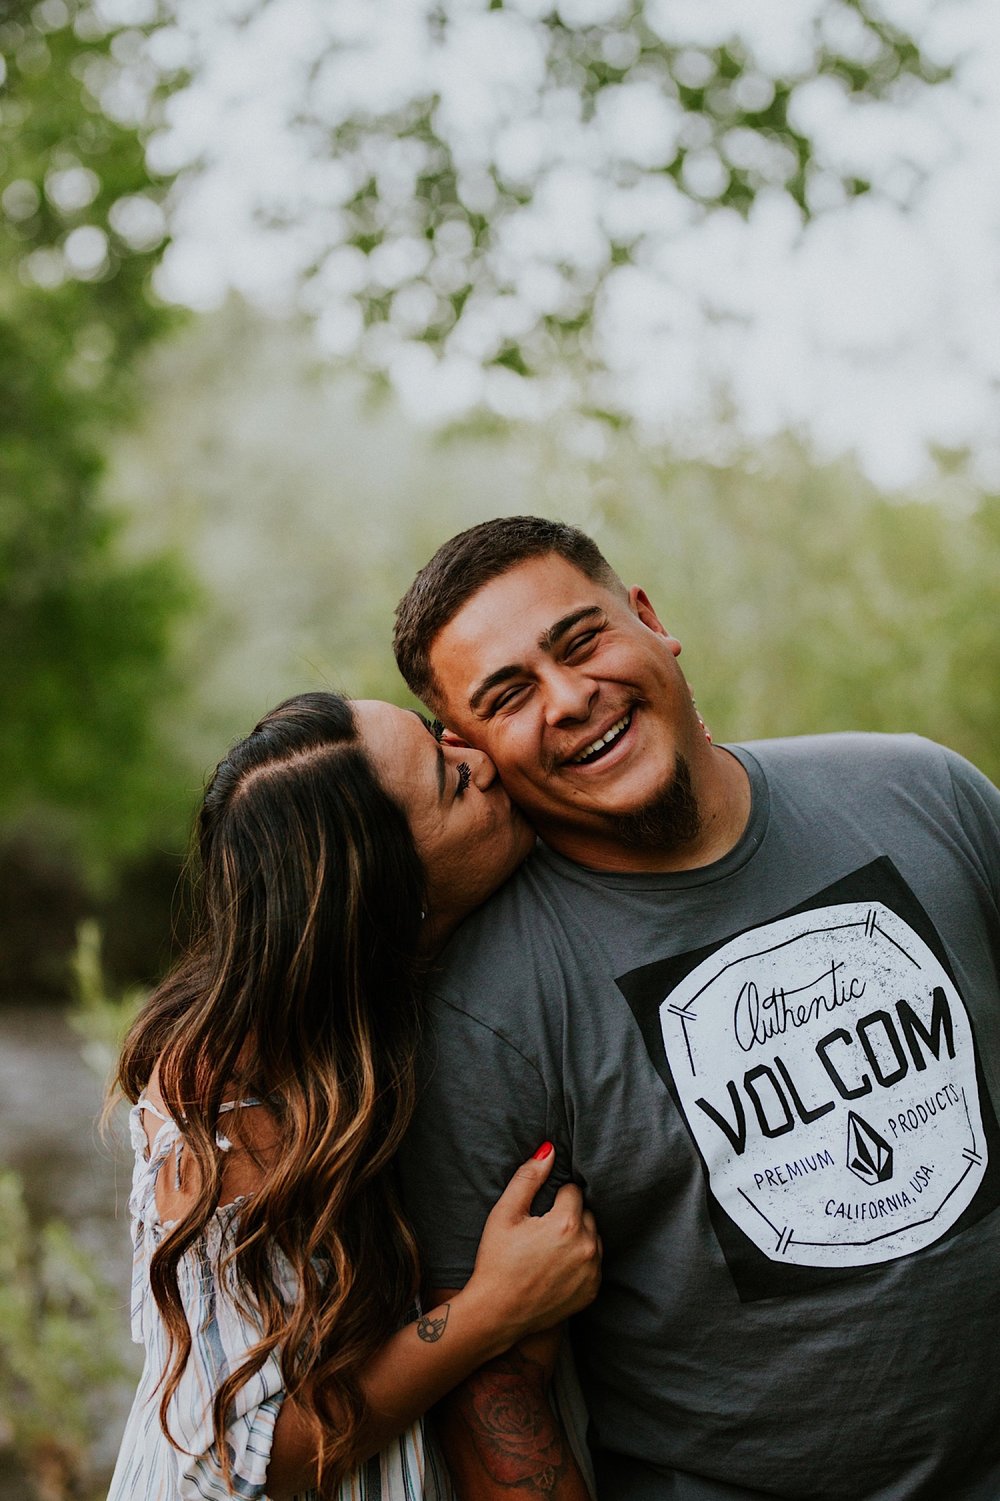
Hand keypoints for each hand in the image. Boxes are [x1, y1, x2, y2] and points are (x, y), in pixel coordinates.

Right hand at [466, 1144, 600, 1346]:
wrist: (497, 1312)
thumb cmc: (497, 1260)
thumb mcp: (505, 1214)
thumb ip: (529, 1178)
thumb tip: (549, 1149)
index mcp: (566, 1224)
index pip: (573, 1191)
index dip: (553, 1198)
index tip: (538, 1213)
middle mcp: (586, 1247)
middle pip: (586, 1213)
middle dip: (568, 1216)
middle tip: (541, 1231)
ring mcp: (592, 1272)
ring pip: (593, 1237)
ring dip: (577, 1237)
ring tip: (548, 1249)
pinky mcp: (592, 1292)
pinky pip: (594, 1263)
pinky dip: (580, 1261)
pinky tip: (556, 1267)